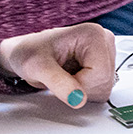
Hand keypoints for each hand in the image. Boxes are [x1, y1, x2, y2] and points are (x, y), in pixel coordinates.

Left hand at [0, 22, 116, 107]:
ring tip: (65, 77)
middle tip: (60, 78)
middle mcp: (104, 41)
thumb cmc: (30, 53)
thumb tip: (79, 99)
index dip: (80, 85)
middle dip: (81, 89)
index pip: (100, 74)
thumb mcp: (36, 67)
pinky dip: (85, 91)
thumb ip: (58, 82)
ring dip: (82, 91)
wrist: (27, 53)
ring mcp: (106, 53)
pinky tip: (72, 79)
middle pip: (105, 82)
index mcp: (93, 34)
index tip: (59, 79)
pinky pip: (101, 89)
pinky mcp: (104, 65)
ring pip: (104, 88)